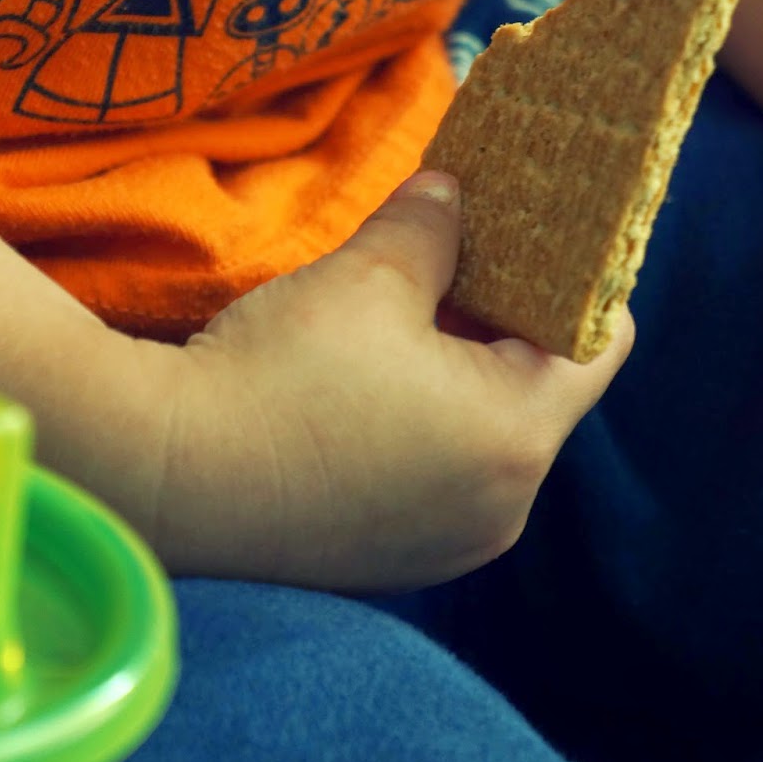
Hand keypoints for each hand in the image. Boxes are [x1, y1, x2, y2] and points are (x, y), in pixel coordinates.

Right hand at [141, 172, 632, 590]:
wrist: (161, 476)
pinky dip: (418, 433)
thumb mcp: (366, 275)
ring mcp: (447, 548)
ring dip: (457, 381)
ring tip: (396, 329)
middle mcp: (502, 510)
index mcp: (515, 436)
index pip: (601, 340)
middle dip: (503, 324)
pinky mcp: (391, 564)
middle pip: (539, 393)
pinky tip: (357, 394)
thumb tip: (453, 197)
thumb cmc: (272, 372)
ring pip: (484, 439)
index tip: (534, 237)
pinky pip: (436, 482)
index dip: (576, 276)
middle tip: (453, 265)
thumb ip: (431, 225)